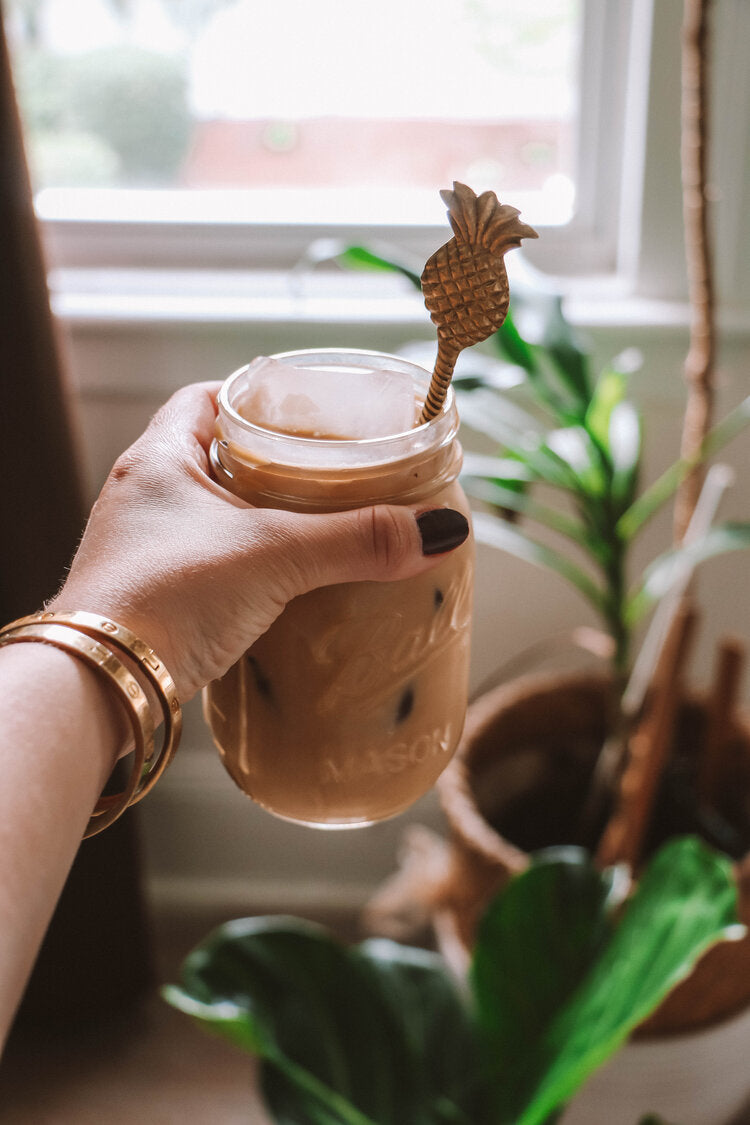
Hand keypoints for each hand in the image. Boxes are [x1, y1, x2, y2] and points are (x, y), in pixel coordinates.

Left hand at [48, 382, 467, 700]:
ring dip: (258, 520)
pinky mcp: (154, 599)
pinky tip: (282, 588)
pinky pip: (207, 565)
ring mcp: (144, 550)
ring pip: (212, 516)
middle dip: (270, 464)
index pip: (207, 398)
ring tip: (315, 528)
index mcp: (158, 459)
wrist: (105, 686)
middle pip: (215, 458)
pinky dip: (245, 568)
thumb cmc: (165, 599)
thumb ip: (356, 541)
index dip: (256, 397)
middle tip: (326, 472)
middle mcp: (143, 498)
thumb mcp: (274, 555)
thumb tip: (437, 530)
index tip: (303, 410)